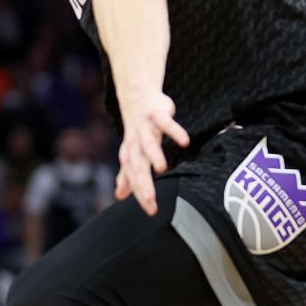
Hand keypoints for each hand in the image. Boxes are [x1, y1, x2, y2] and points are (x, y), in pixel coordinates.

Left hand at [115, 91, 189, 213]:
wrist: (135, 95)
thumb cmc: (137, 129)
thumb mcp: (131, 152)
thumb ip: (127, 174)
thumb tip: (120, 196)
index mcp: (130, 154)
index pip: (134, 178)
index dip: (140, 194)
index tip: (151, 211)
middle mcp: (135, 142)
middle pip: (138, 165)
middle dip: (143, 183)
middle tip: (151, 200)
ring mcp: (144, 127)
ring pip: (148, 143)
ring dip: (154, 155)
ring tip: (161, 169)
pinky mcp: (156, 114)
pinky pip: (166, 123)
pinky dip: (174, 131)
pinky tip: (184, 142)